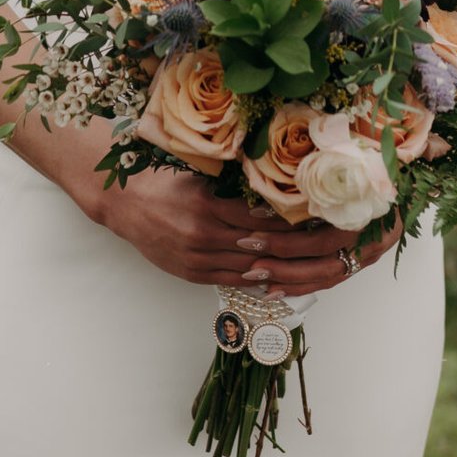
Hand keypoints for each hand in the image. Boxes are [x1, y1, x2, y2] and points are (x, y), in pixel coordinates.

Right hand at [99, 170, 402, 295]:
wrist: (122, 203)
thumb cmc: (163, 181)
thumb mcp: (200, 175)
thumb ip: (233, 185)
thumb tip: (276, 186)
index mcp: (209, 208)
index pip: (266, 219)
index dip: (298, 222)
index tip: (325, 218)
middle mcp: (206, 238)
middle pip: (266, 247)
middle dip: (303, 248)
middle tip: (334, 244)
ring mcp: (198, 260)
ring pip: (253, 268)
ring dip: (287, 266)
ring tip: (318, 263)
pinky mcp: (192, 274)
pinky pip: (233, 281)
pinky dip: (260, 279)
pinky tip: (282, 276)